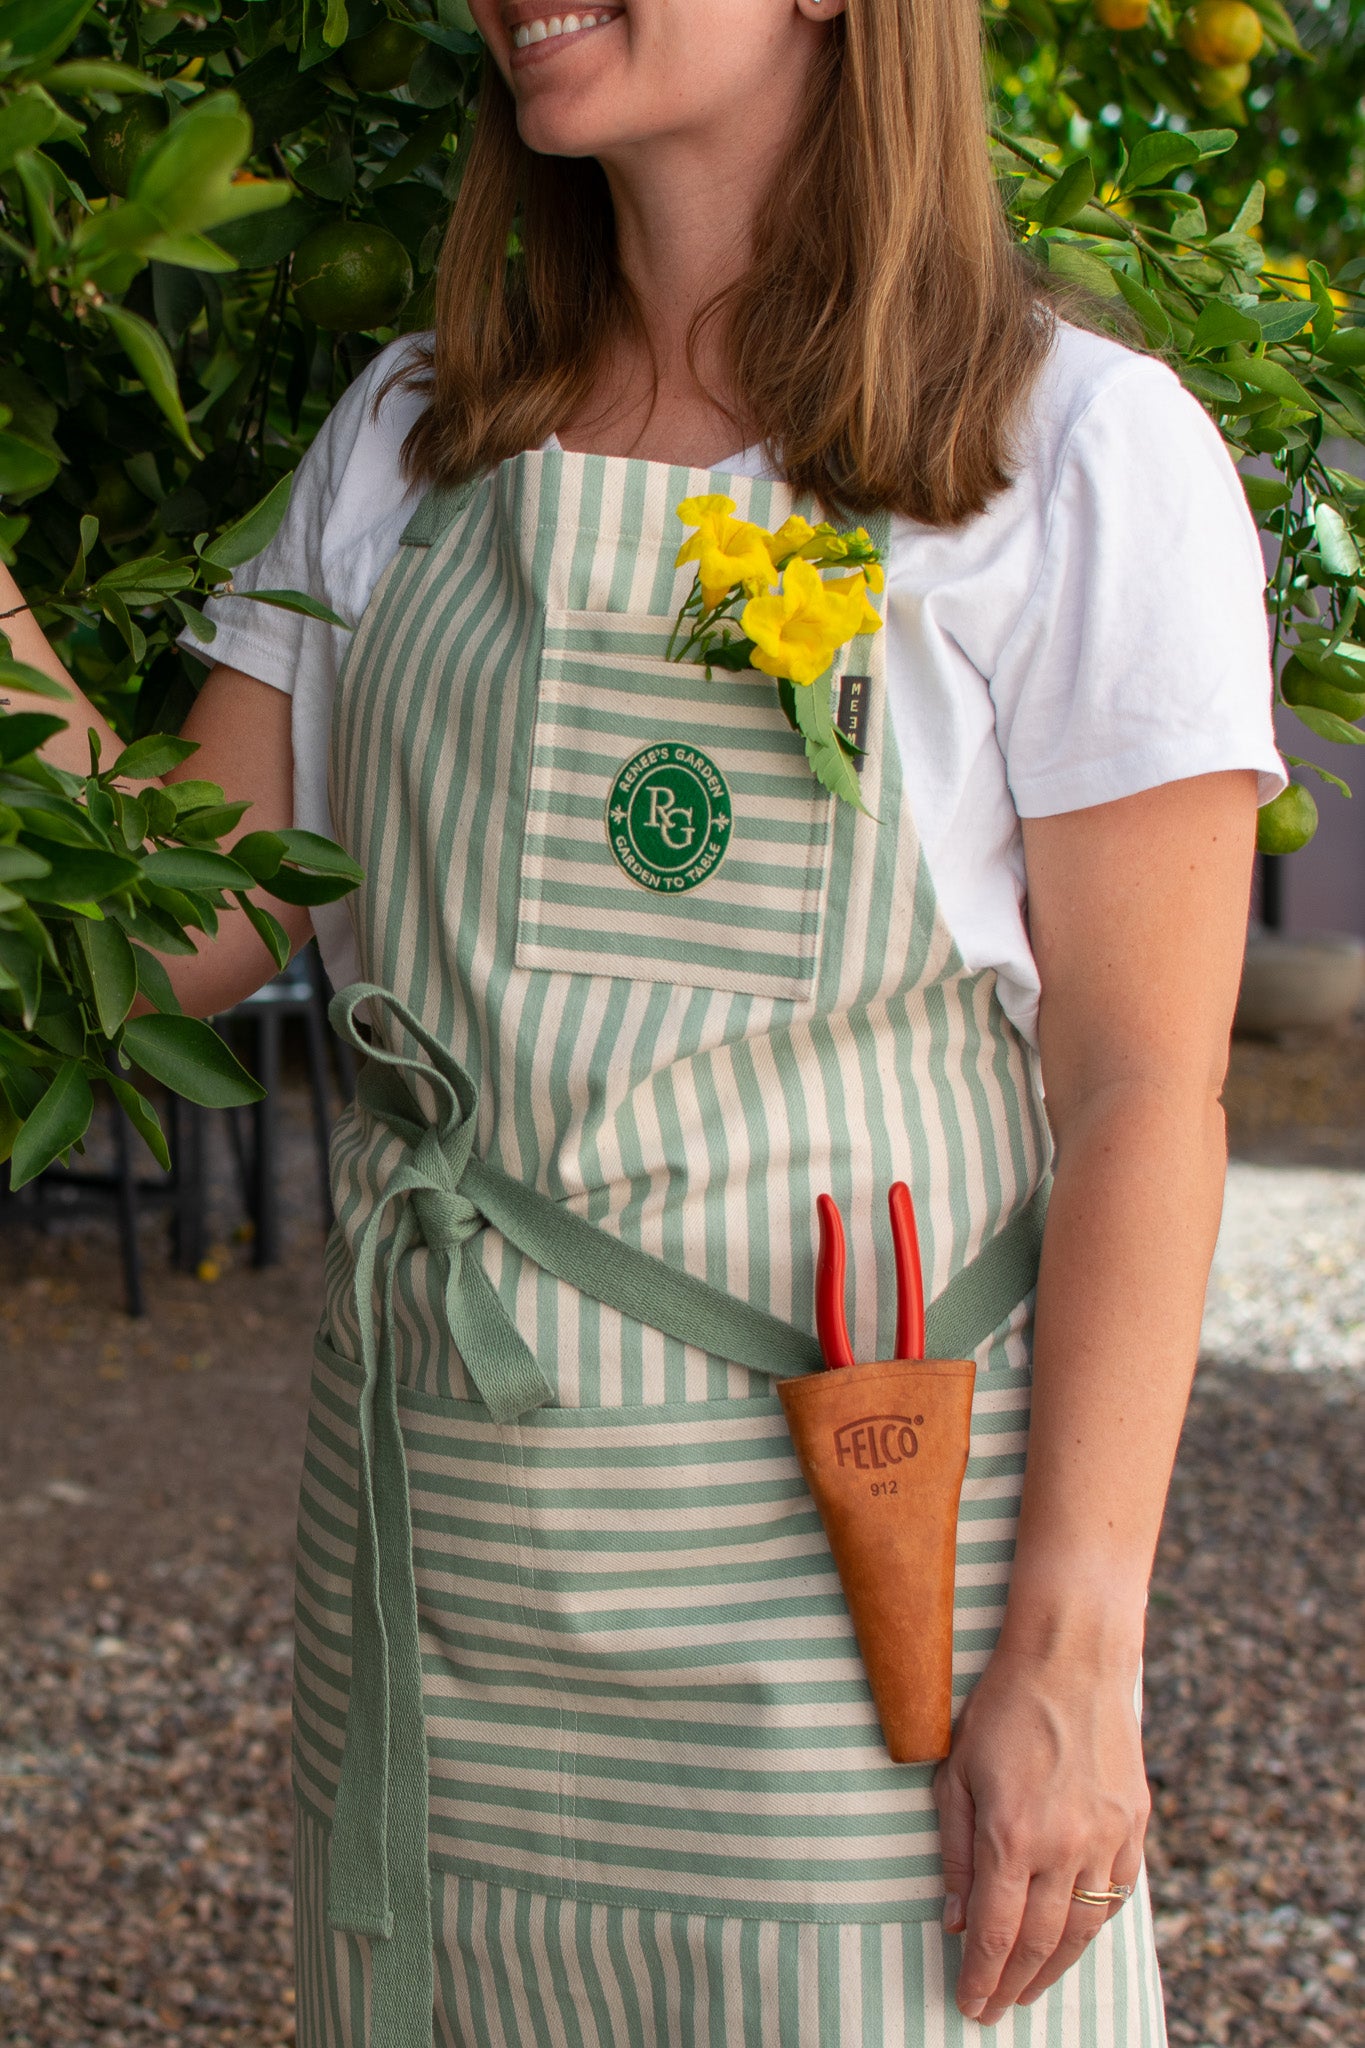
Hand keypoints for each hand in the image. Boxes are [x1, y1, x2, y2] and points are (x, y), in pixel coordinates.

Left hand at [933, 1643, 1149, 2025]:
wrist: (1072, 1656)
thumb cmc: (1001, 1706)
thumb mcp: (956, 1772)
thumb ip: (956, 1852)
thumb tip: (954, 1922)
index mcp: (1012, 1834)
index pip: (995, 1932)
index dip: (981, 1977)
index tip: (969, 2005)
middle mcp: (1064, 1845)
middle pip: (1039, 1941)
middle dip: (1013, 1984)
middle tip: (995, 2009)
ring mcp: (1106, 1837)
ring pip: (1083, 1928)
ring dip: (1054, 1968)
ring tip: (1030, 1988)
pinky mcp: (1134, 1824)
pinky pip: (1117, 1894)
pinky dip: (1093, 1925)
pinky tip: (1074, 1939)